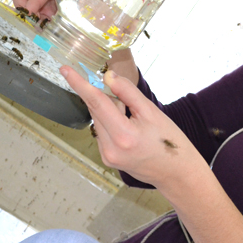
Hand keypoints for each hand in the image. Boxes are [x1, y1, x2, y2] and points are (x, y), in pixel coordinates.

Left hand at [61, 66, 242, 242]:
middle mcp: (111, 147)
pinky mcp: (108, 159)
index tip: (65, 70)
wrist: (177, 173)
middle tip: (125, 98)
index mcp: (124, 135)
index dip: (80, 84)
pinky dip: (111, 123)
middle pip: (97, 111)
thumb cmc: (170, 142)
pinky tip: (130, 129)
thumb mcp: (152, 113)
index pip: (97, 103)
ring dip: (110, 112)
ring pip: (99, 121)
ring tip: (135, 119)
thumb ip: (128, 93)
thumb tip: (109, 77)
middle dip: (106, 97)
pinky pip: (103, 132)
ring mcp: (107, 155)